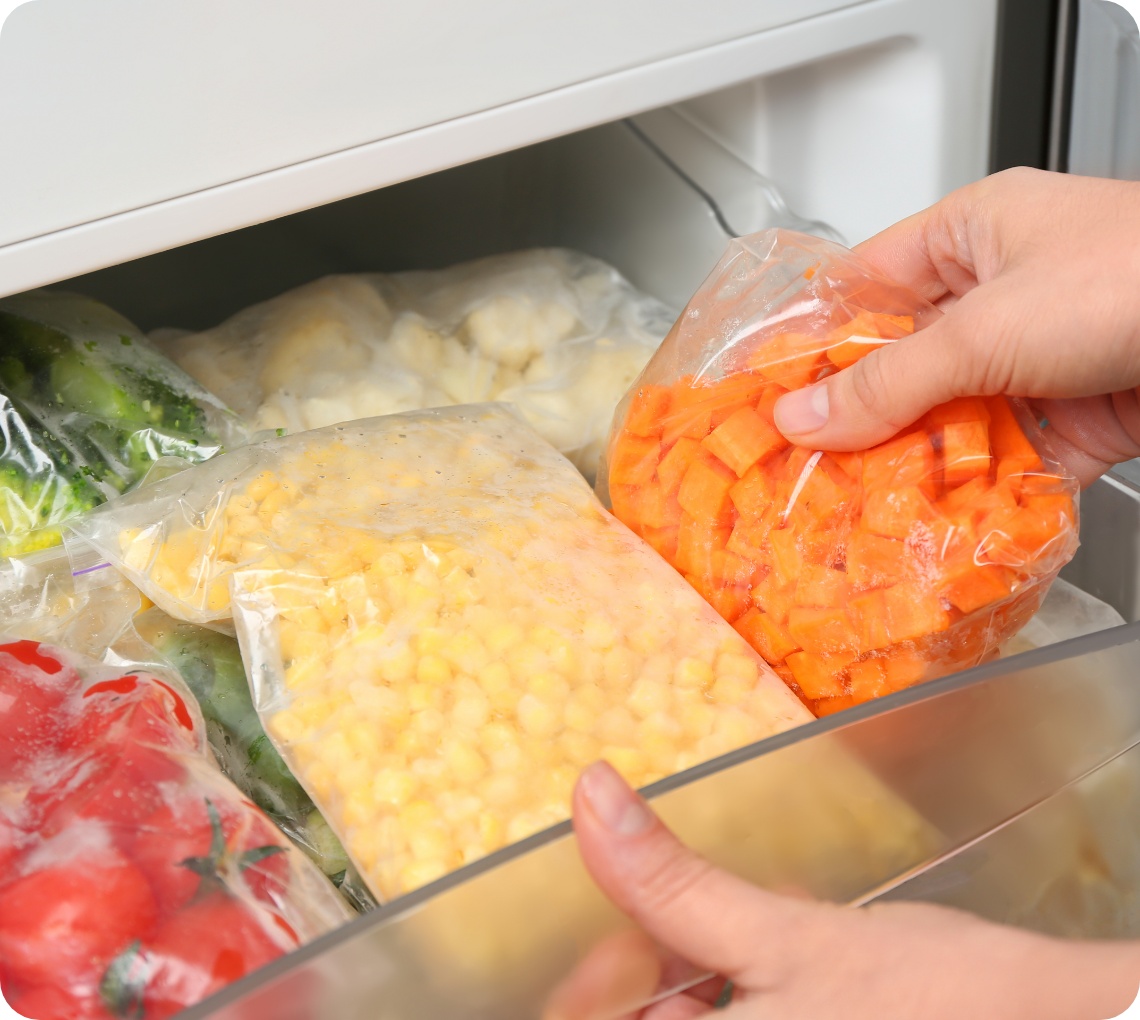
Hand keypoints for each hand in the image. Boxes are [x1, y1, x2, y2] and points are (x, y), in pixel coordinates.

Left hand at [547, 761, 1139, 1019]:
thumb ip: (670, 885)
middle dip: (656, 958)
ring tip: (763, 911)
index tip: (613, 931)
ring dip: (706, 957)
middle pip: (641, 1013)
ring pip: (695, 1007)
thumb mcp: (784, 938)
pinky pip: (743, 1008)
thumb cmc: (929, 1004)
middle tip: (705, 905)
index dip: (586, 985)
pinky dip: (746, 973)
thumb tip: (588, 797)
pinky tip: (787, 936)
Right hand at [771, 168, 1139, 485]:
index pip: (862, 289)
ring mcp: (1031, 363)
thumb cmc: (1135, 277)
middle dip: (852, 420)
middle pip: (899, 366)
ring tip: (842, 510)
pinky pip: (995, 462)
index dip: (809, 342)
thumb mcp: (985, 327)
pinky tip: (917, 525)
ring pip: (943, 420)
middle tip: (795, 469)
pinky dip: (962, 493)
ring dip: (903, 465)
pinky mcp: (1066, 422)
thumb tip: (802, 418)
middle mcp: (997, 298)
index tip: (765, 395)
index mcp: (969, 238)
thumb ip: (887, 382)